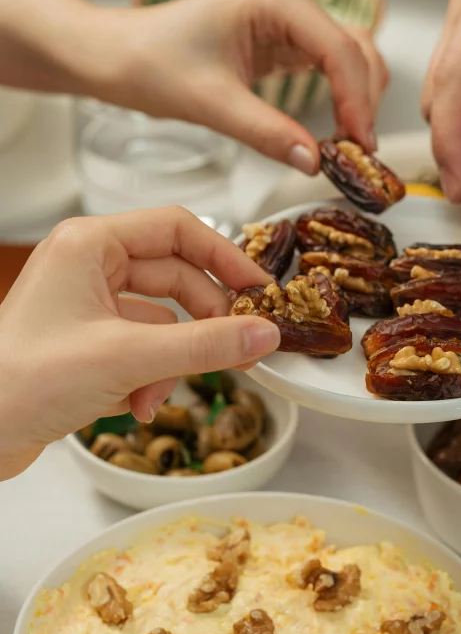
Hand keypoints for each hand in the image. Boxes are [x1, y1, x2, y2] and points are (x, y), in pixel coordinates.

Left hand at [0, 0, 387, 172]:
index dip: (357, 100)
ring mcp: (289, 14)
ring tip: (350, 145)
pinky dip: (342, 95)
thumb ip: (266, 132)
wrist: (117, 55)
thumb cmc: (150, 64)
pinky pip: (331, 63)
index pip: (338, 48)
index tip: (359, 145)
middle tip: (358, 153)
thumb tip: (316, 162)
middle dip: (364, 99)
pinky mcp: (285, 36)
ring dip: (359, 97)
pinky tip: (337, 129)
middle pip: (356, 47)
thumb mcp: (210, 104)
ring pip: (352, 54)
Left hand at [0, 207, 278, 479]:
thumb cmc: (21, 380)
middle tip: (237, 352)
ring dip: (171, 361)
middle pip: (177, 278)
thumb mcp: (129, 359)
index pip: (178, 228)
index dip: (225, 257)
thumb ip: (205, 345)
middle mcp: (88, 266)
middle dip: (201, 324)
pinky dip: (149, 377)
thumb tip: (262, 334)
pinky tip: (136, 405)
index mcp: (90, 244)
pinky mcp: (86, 341)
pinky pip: (143, 347)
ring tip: (160, 393)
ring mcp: (86, 304)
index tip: (258, 291)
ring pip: (162, 319)